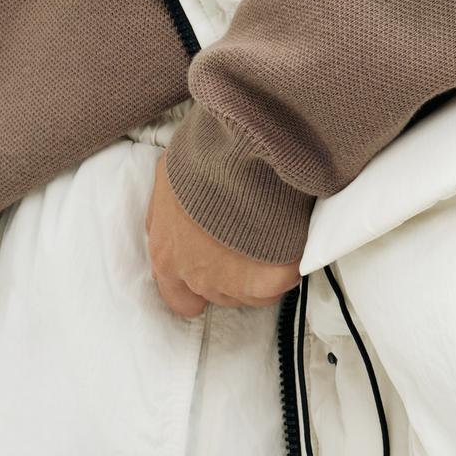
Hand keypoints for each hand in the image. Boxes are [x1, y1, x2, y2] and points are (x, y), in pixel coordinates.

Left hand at [146, 148, 299, 317]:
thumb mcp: (167, 181)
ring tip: (271, 235)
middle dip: (233, 273)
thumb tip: (168, 224)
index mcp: (168, 257)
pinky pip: (282, 284)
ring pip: (253, 294)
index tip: (212, 270)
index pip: (179, 297)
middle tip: (247, 240)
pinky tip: (290, 238)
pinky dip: (289, 265)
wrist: (240, 157)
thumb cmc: (200, 160)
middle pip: (221, 295)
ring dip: (262, 272)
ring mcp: (236, 284)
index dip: (196, 288)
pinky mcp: (271, 281)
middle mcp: (198, 279)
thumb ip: (165, 215)